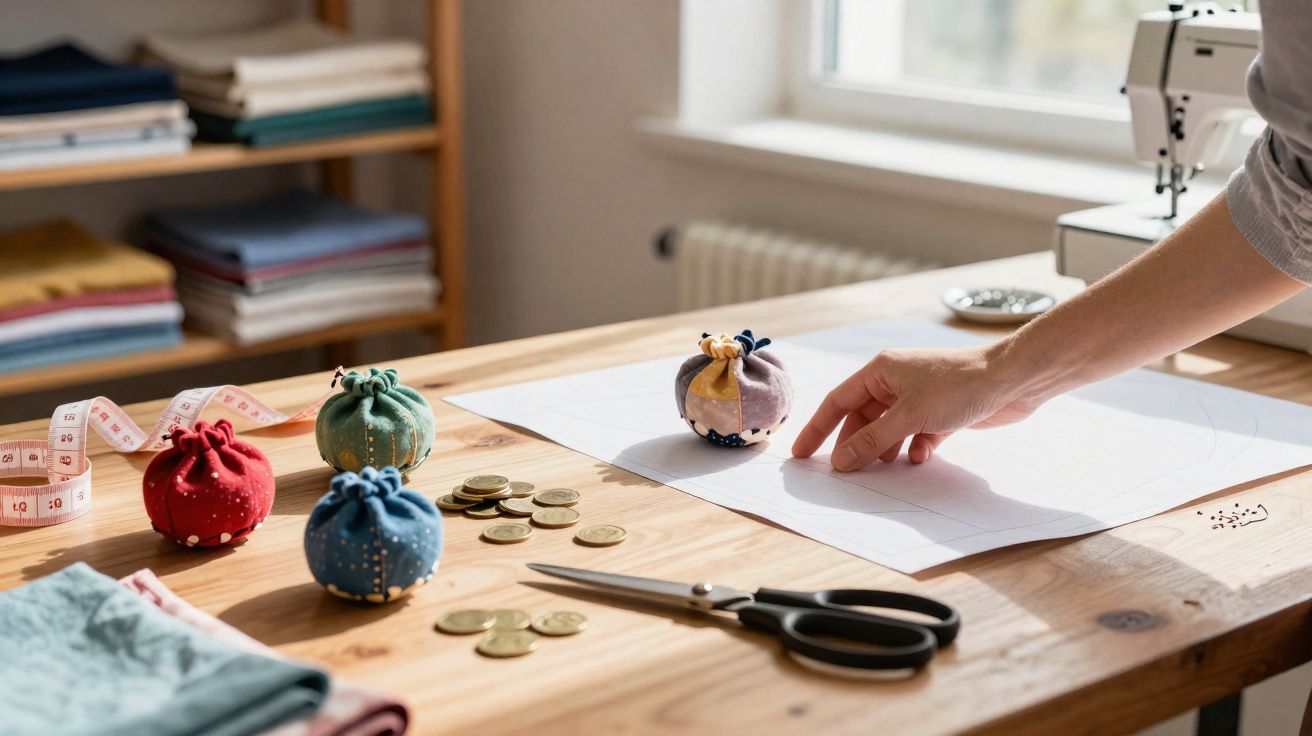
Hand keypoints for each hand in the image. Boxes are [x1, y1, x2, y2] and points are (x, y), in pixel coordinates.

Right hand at [790, 344, 1042, 470]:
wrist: (1014, 379)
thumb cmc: (959, 385)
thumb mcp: (909, 415)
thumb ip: (872, 440)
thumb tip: (841, 460)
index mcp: (881, 371)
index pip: (838, 401)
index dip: (817, 429)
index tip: (801, 455)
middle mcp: (896, 382)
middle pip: (862, 418)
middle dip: (854, 444)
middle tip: (843, 472)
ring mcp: (920, 398)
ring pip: (890, 429)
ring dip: (885, 449)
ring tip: (883, 469)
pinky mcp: (942, 413)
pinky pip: (917, 435)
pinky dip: (915, 447)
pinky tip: (921, 456)